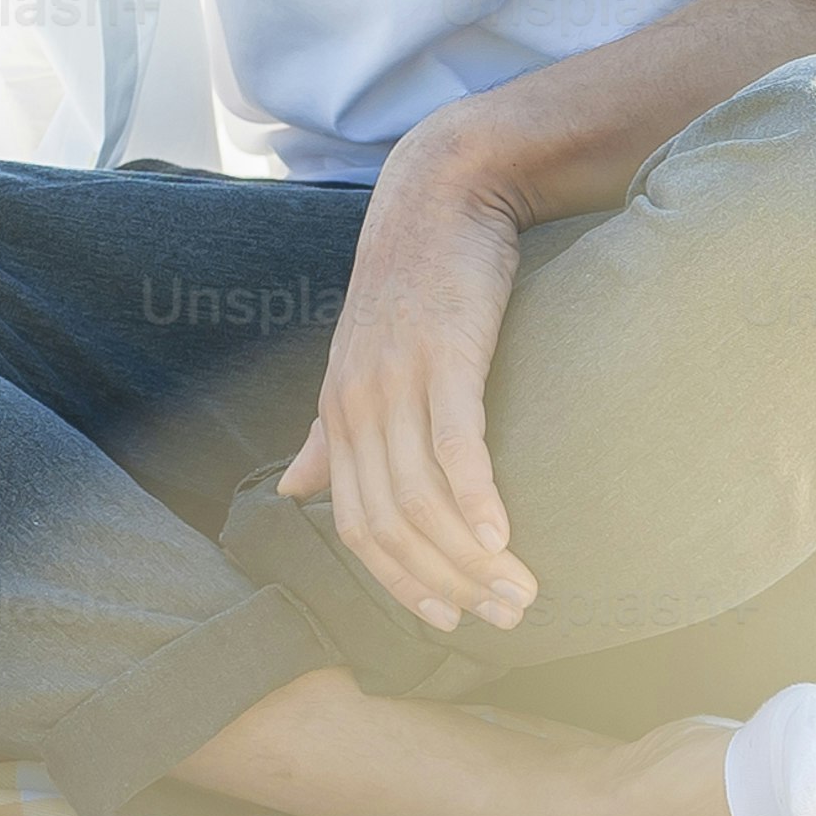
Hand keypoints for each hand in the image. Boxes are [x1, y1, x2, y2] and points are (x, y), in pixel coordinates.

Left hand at [276, 141, 539, 635]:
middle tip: (504, 619)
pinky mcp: (443, 356)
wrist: (440, 194)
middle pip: (390, 525)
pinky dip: (475, 500)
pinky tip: (504, 538)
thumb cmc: (408, 284)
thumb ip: (325, 435)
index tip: (448, 621)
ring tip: (522, 591)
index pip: (356, 527)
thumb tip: (293, 492)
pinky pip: (455, 445)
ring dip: (472, 558)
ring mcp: (396, 380)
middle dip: (445, 583)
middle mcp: (356, 406)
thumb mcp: (355, 363)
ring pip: (422, 498)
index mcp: (337, 417)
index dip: (398, 582)